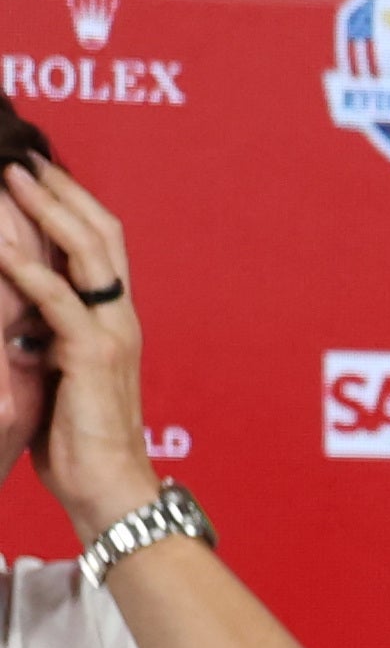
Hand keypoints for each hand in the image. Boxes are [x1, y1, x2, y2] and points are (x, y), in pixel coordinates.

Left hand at [0, 158, 155, 525]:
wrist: (108, 488)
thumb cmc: (77, 443)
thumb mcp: (55, 376)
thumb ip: (42, 339)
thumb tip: (12, 317)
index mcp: (114, 322)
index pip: (101, 248)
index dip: (73, 205)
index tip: (39, 174)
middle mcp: (121, 319)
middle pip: (102, 234)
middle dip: (61, 191)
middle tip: (26, 159)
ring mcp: (111, 334)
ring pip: (88, 253)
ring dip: (47, 210)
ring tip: (14, 178)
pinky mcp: (92, 356)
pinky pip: (59, 301)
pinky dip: (29, 270)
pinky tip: (2, 248)